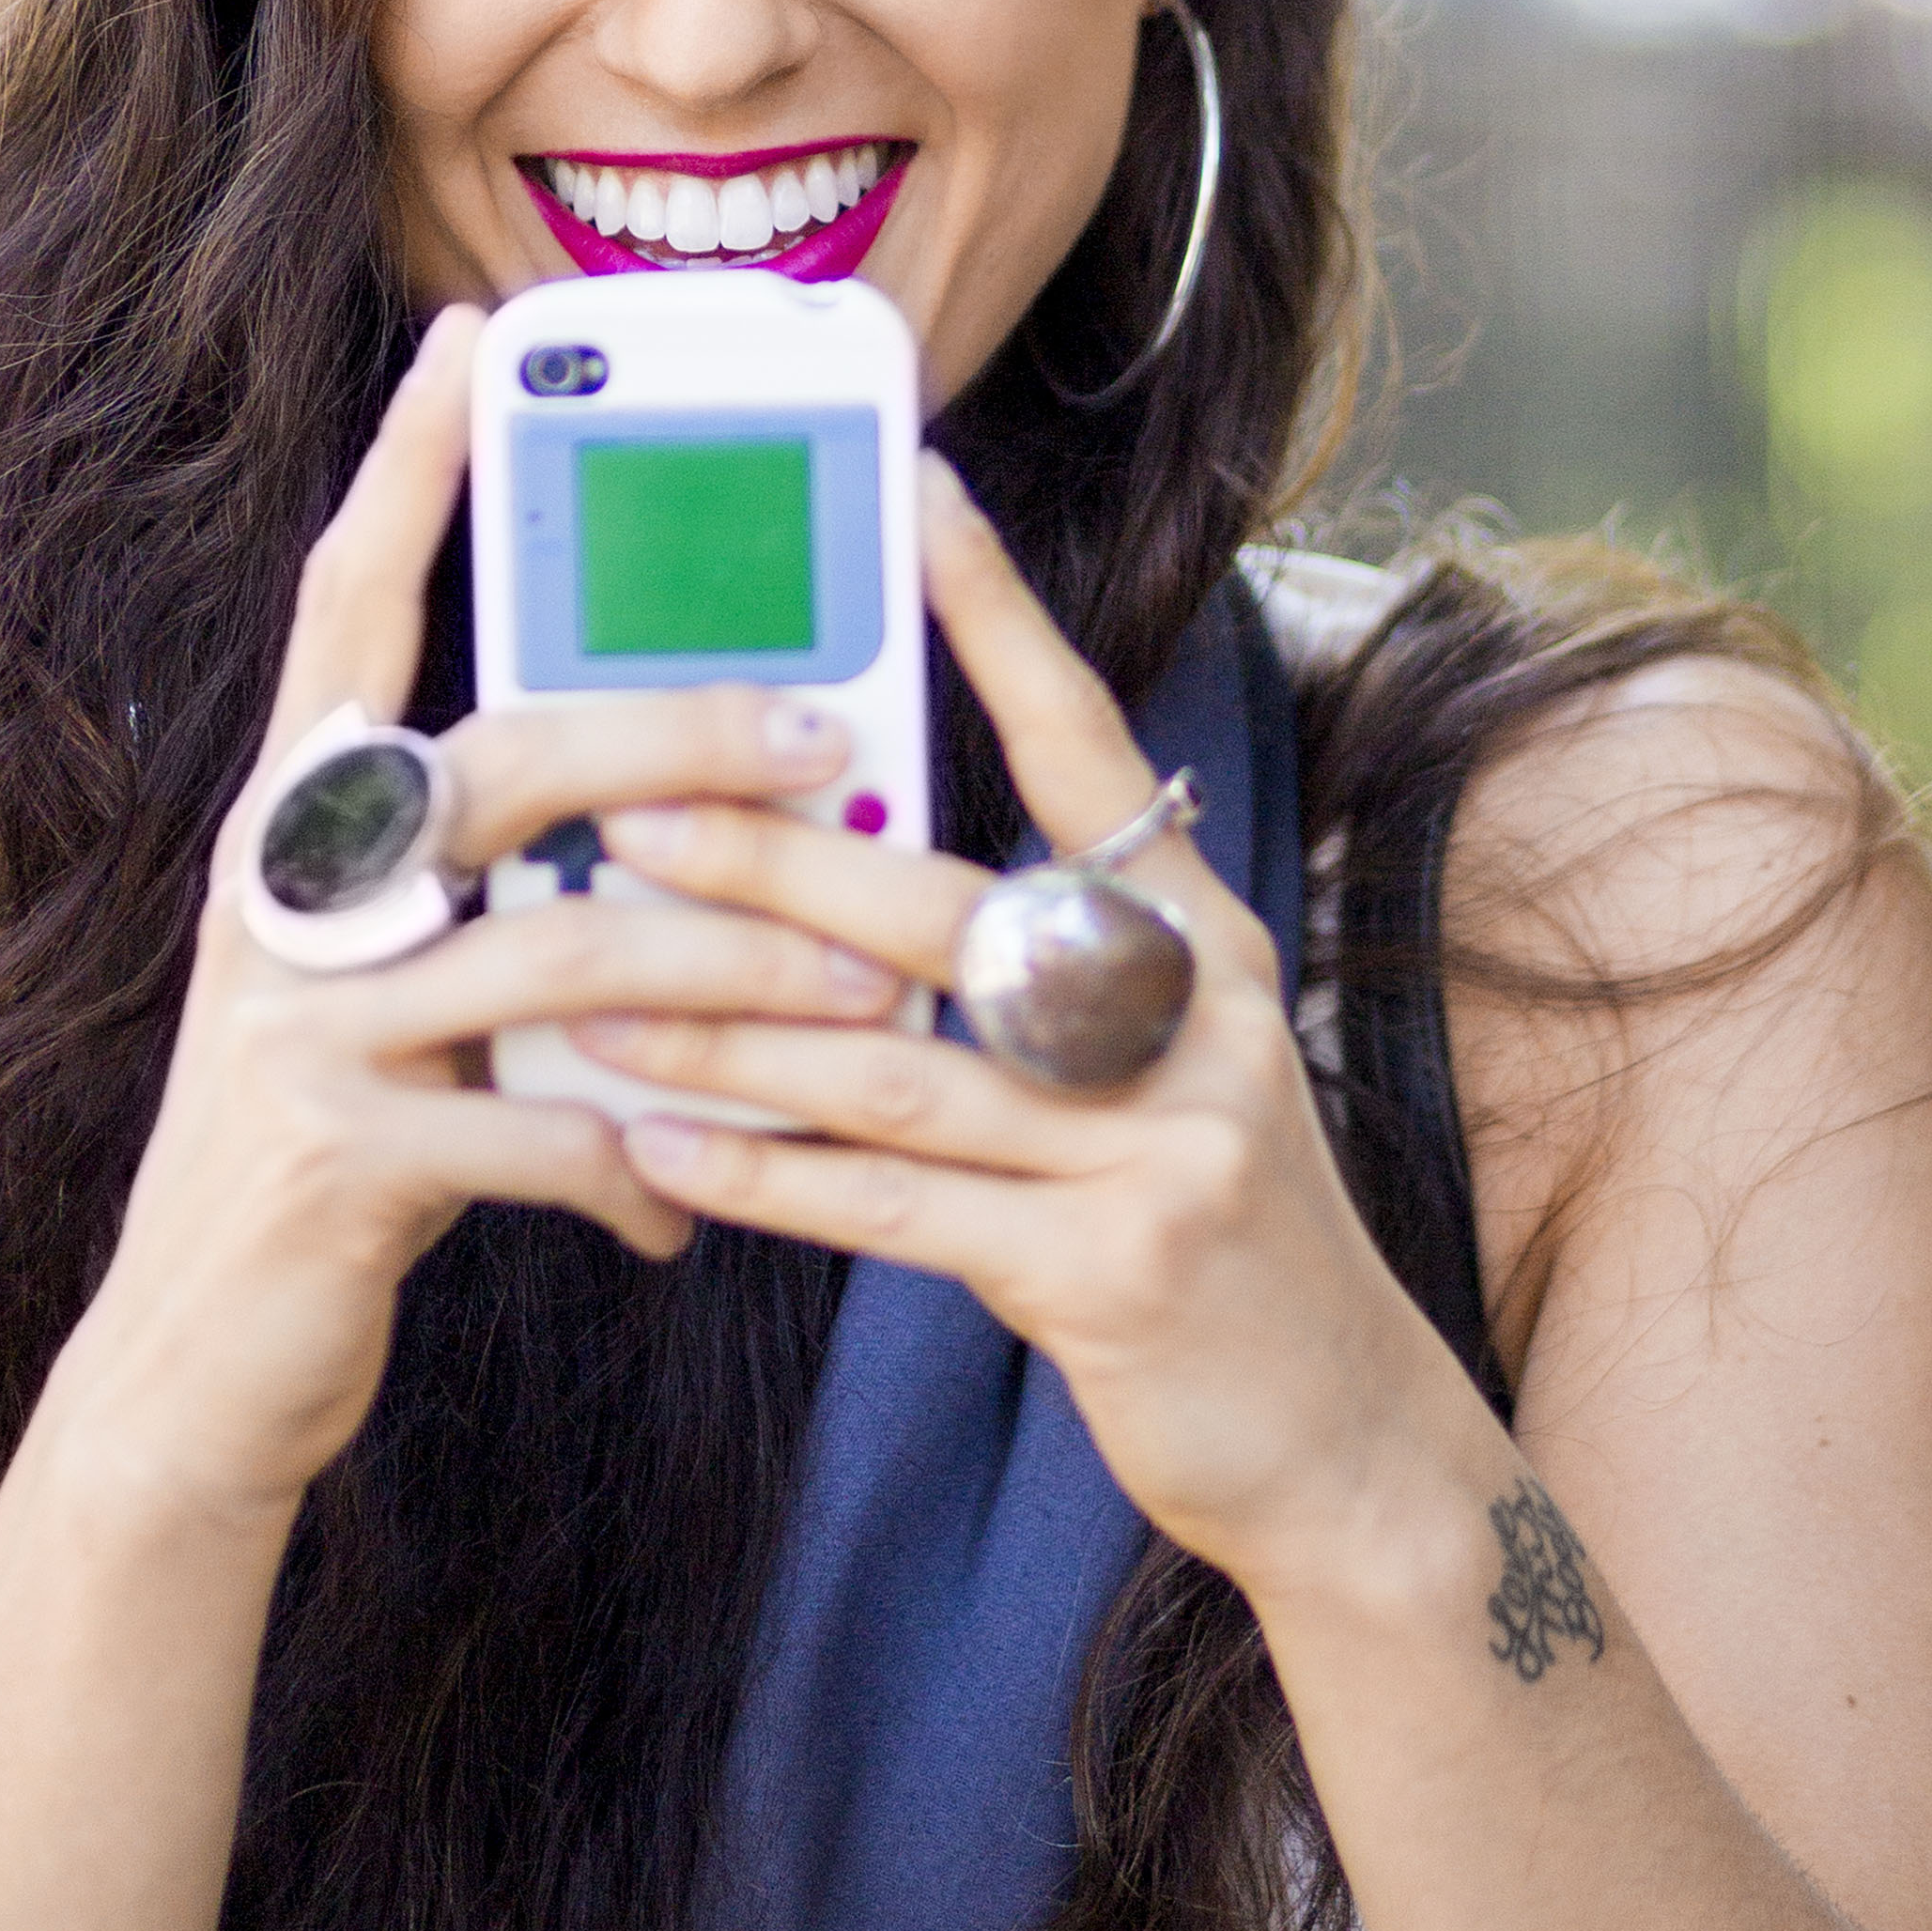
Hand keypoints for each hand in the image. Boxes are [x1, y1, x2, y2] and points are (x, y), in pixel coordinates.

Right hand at [50, 308, 914, 1530]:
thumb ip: (490, 892)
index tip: (470, 342)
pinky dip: (645, 1175)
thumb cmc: (334, 1151)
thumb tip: (683, 819)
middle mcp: (281, 899)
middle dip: (677, 737)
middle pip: (497, 759)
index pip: (344, 609)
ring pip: (558, 953)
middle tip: (818, 728)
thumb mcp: (394, 992)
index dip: (402, 471)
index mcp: (296, 830)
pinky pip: (543, 1139)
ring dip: (733, 975)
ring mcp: (299, 1028)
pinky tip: (691, 1214)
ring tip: (861, 993)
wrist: (195, 1367)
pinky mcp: (339, 1161)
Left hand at [578, 455, 1460, 1593]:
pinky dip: (772, 1180)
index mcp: (1200, 934)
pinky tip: (660, 1152)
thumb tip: (840, 874)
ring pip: (904, 1066)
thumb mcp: (1157, 1061)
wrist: (1338, 1432)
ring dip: (730, 1030)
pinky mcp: (1109, 1272)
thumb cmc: (1204, 1218)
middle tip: (627, 801)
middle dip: (776, 857)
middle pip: (953, 910)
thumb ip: (1039, 965)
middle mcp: (1195, 1018)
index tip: (918, 498)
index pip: (1087, 745)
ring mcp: (1161, 1147)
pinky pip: (900, 1211)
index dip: (1001, 621)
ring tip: (593, 988)